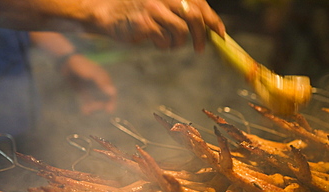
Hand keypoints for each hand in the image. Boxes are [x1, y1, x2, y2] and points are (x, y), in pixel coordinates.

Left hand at [61, 54, 116, 114]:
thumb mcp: (93, 74)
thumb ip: (102, 83)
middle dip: (101, 105)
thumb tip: (113, 92)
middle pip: (104, 98)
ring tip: (87, 110)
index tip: (109, 110)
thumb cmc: (81, 66)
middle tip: (95, 110)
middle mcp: (99, 84)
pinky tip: (85, 111)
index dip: (111, 101)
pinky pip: (87, 100)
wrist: (66, 64)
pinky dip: (87, 105)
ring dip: (93, 106)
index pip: (111, 92)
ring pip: (95, 100)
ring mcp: (91, 88)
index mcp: (104, 79)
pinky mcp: (83, 91)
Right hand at [93, 0, 224, 51]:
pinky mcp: (144, 23)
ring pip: (180, 31)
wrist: (108, 13)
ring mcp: (153, 8)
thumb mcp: (161, 6)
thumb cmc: (138, 12)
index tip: (220, 33)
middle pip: (194, 16)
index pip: (199, 4)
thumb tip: (207, 28)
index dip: (213, 19)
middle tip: (199, 49)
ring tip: (168, 42)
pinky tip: (155, 42)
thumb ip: (181, 11)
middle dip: (201, 36)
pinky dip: (163, 45)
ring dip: (177, 42)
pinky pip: (163, 40)